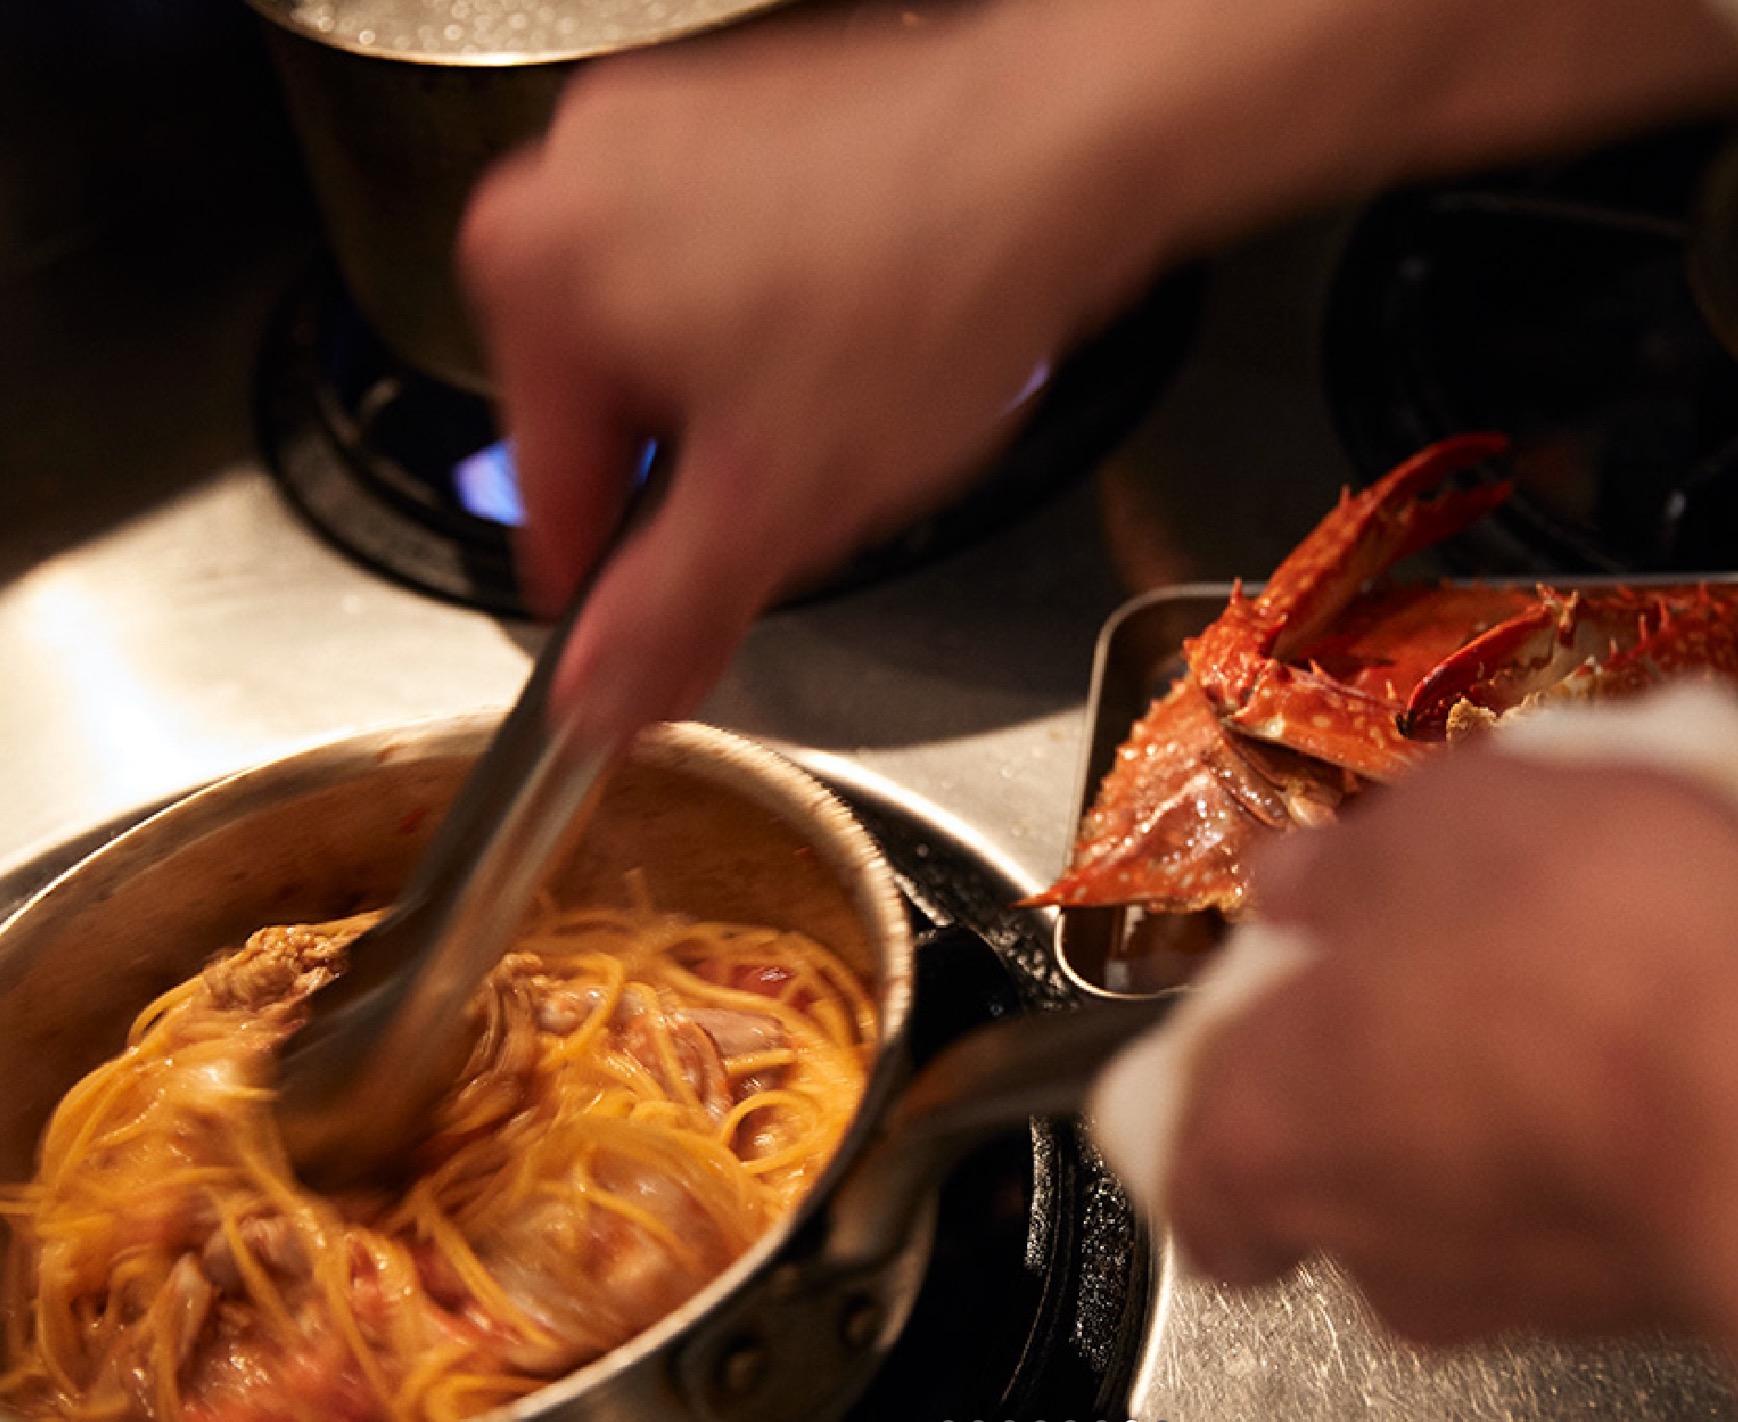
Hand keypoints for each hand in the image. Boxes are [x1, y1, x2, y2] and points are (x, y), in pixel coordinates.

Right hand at [457, 0, 1736, 743]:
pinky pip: (750, 282)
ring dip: (757, 422)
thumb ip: (677, 615)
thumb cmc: (952, 272)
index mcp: (550, 266)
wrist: (1113, 114)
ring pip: (691, 347)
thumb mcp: (797, 492)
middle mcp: (599, 178)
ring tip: (856, 432)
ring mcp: (689, 139)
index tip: (642, 647)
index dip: (607, 590)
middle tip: (782, 535)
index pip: (538, 491)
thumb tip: (607, 710)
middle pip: (613, 414)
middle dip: (695, 495)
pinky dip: (801, 348)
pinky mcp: (778, 123)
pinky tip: (880, 360)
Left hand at [1164, 747, 1737, 1352]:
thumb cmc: (1575, 952)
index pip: (1194, 1176)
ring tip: (1558, 975)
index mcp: (1265, 1133)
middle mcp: (1376, 1242)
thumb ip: (1334, 870)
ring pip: (1467, 1190)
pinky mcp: (1639, 1294)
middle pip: (1334, 1172)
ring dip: (1493, 1097)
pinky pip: (1583, 1193)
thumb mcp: (1422, 834)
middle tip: (1425, 972)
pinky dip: (1596, 1127)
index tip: (1256, 1025)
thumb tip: (1300, 880)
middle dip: (1375, 1077)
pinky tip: (1637, 1023)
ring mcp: (1515, 1289)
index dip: (1218, 1102)